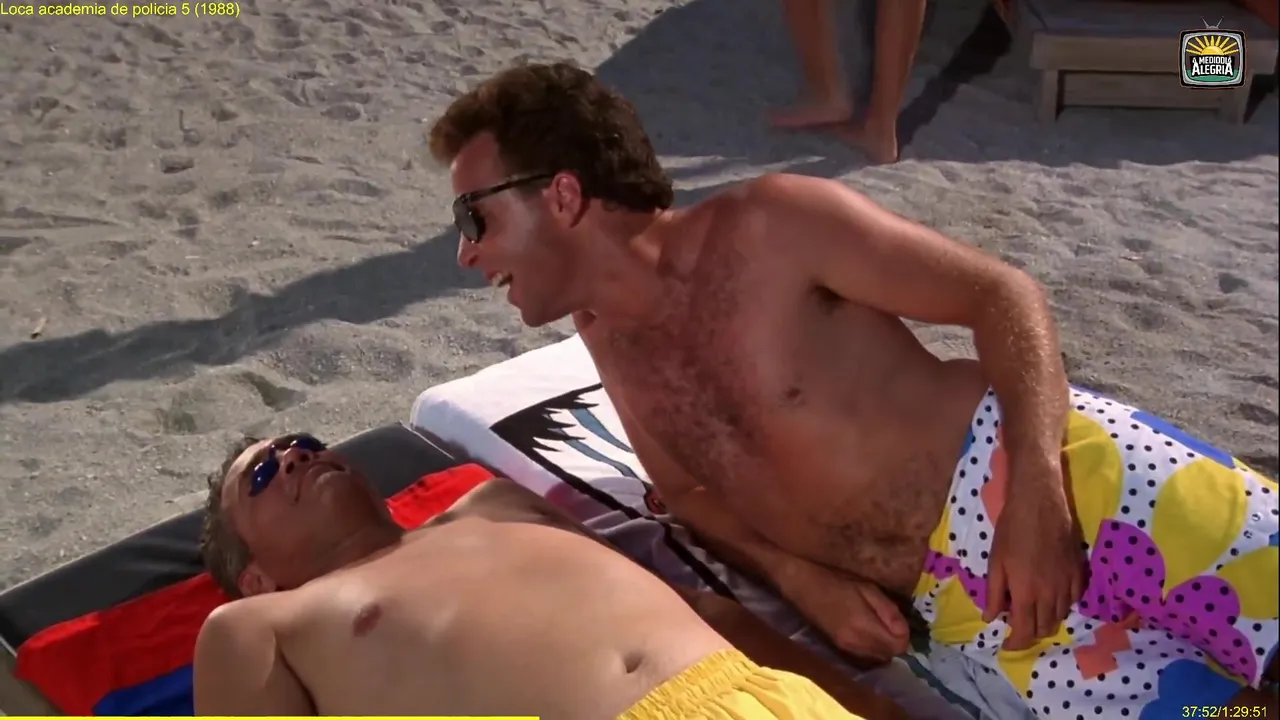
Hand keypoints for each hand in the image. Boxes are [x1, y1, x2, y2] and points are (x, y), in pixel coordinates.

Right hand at [781, 558, 910, 663]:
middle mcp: (856, 644)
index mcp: (863, 627)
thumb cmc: (835, 579)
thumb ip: (887, 610)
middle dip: (895, 641)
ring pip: (877, 658)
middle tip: (889, 620)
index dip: (904, 633)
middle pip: (889, 655)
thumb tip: (904, 630)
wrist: (802, 584)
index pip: (898, 645)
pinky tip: (866, 631)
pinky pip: (865, 656)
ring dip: (884, 645)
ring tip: (878, 625)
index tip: (898, 619)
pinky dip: (871, 647)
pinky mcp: (838, 648)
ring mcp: (845, 648)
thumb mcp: (867, 588)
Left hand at [983, 462, 1084, 649]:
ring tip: (1033, 612)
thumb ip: (994, 593)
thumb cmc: (1012, 530)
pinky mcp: (1079, 571)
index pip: (1025, 630)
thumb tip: (991, 618)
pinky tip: (1052, 597)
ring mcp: (1068, 583)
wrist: (1039, 503)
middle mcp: (1051, 594)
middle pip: (1045, 627)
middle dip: (1031, 633)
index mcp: (1027, 593)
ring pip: (1061, 615)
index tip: (1007, 645)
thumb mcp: (995, 562)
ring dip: (1047, 620)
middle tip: (1018, 626)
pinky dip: (1063, 604)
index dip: (1016, 643)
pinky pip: (1074, 598)